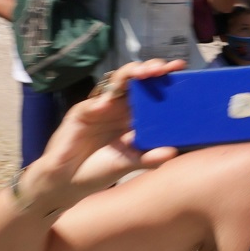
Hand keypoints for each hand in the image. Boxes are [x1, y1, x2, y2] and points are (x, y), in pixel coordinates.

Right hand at [25, 61, 183, 209]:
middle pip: (136, 79)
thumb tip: (173, 153)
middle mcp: (119, 106)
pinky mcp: (81, 113)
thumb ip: (150, 158)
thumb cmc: (100, 169)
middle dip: (150, 69)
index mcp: (135, 114)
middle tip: (163, 69)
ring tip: (143, 73)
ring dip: (129, 74)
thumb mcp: (129, 163)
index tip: (180, 68)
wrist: (69, 182)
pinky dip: (98, 103)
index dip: (165, 78)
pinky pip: (90, 104)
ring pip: (115, 82)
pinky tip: (105, 104)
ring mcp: (100, 107)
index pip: (153, 90)